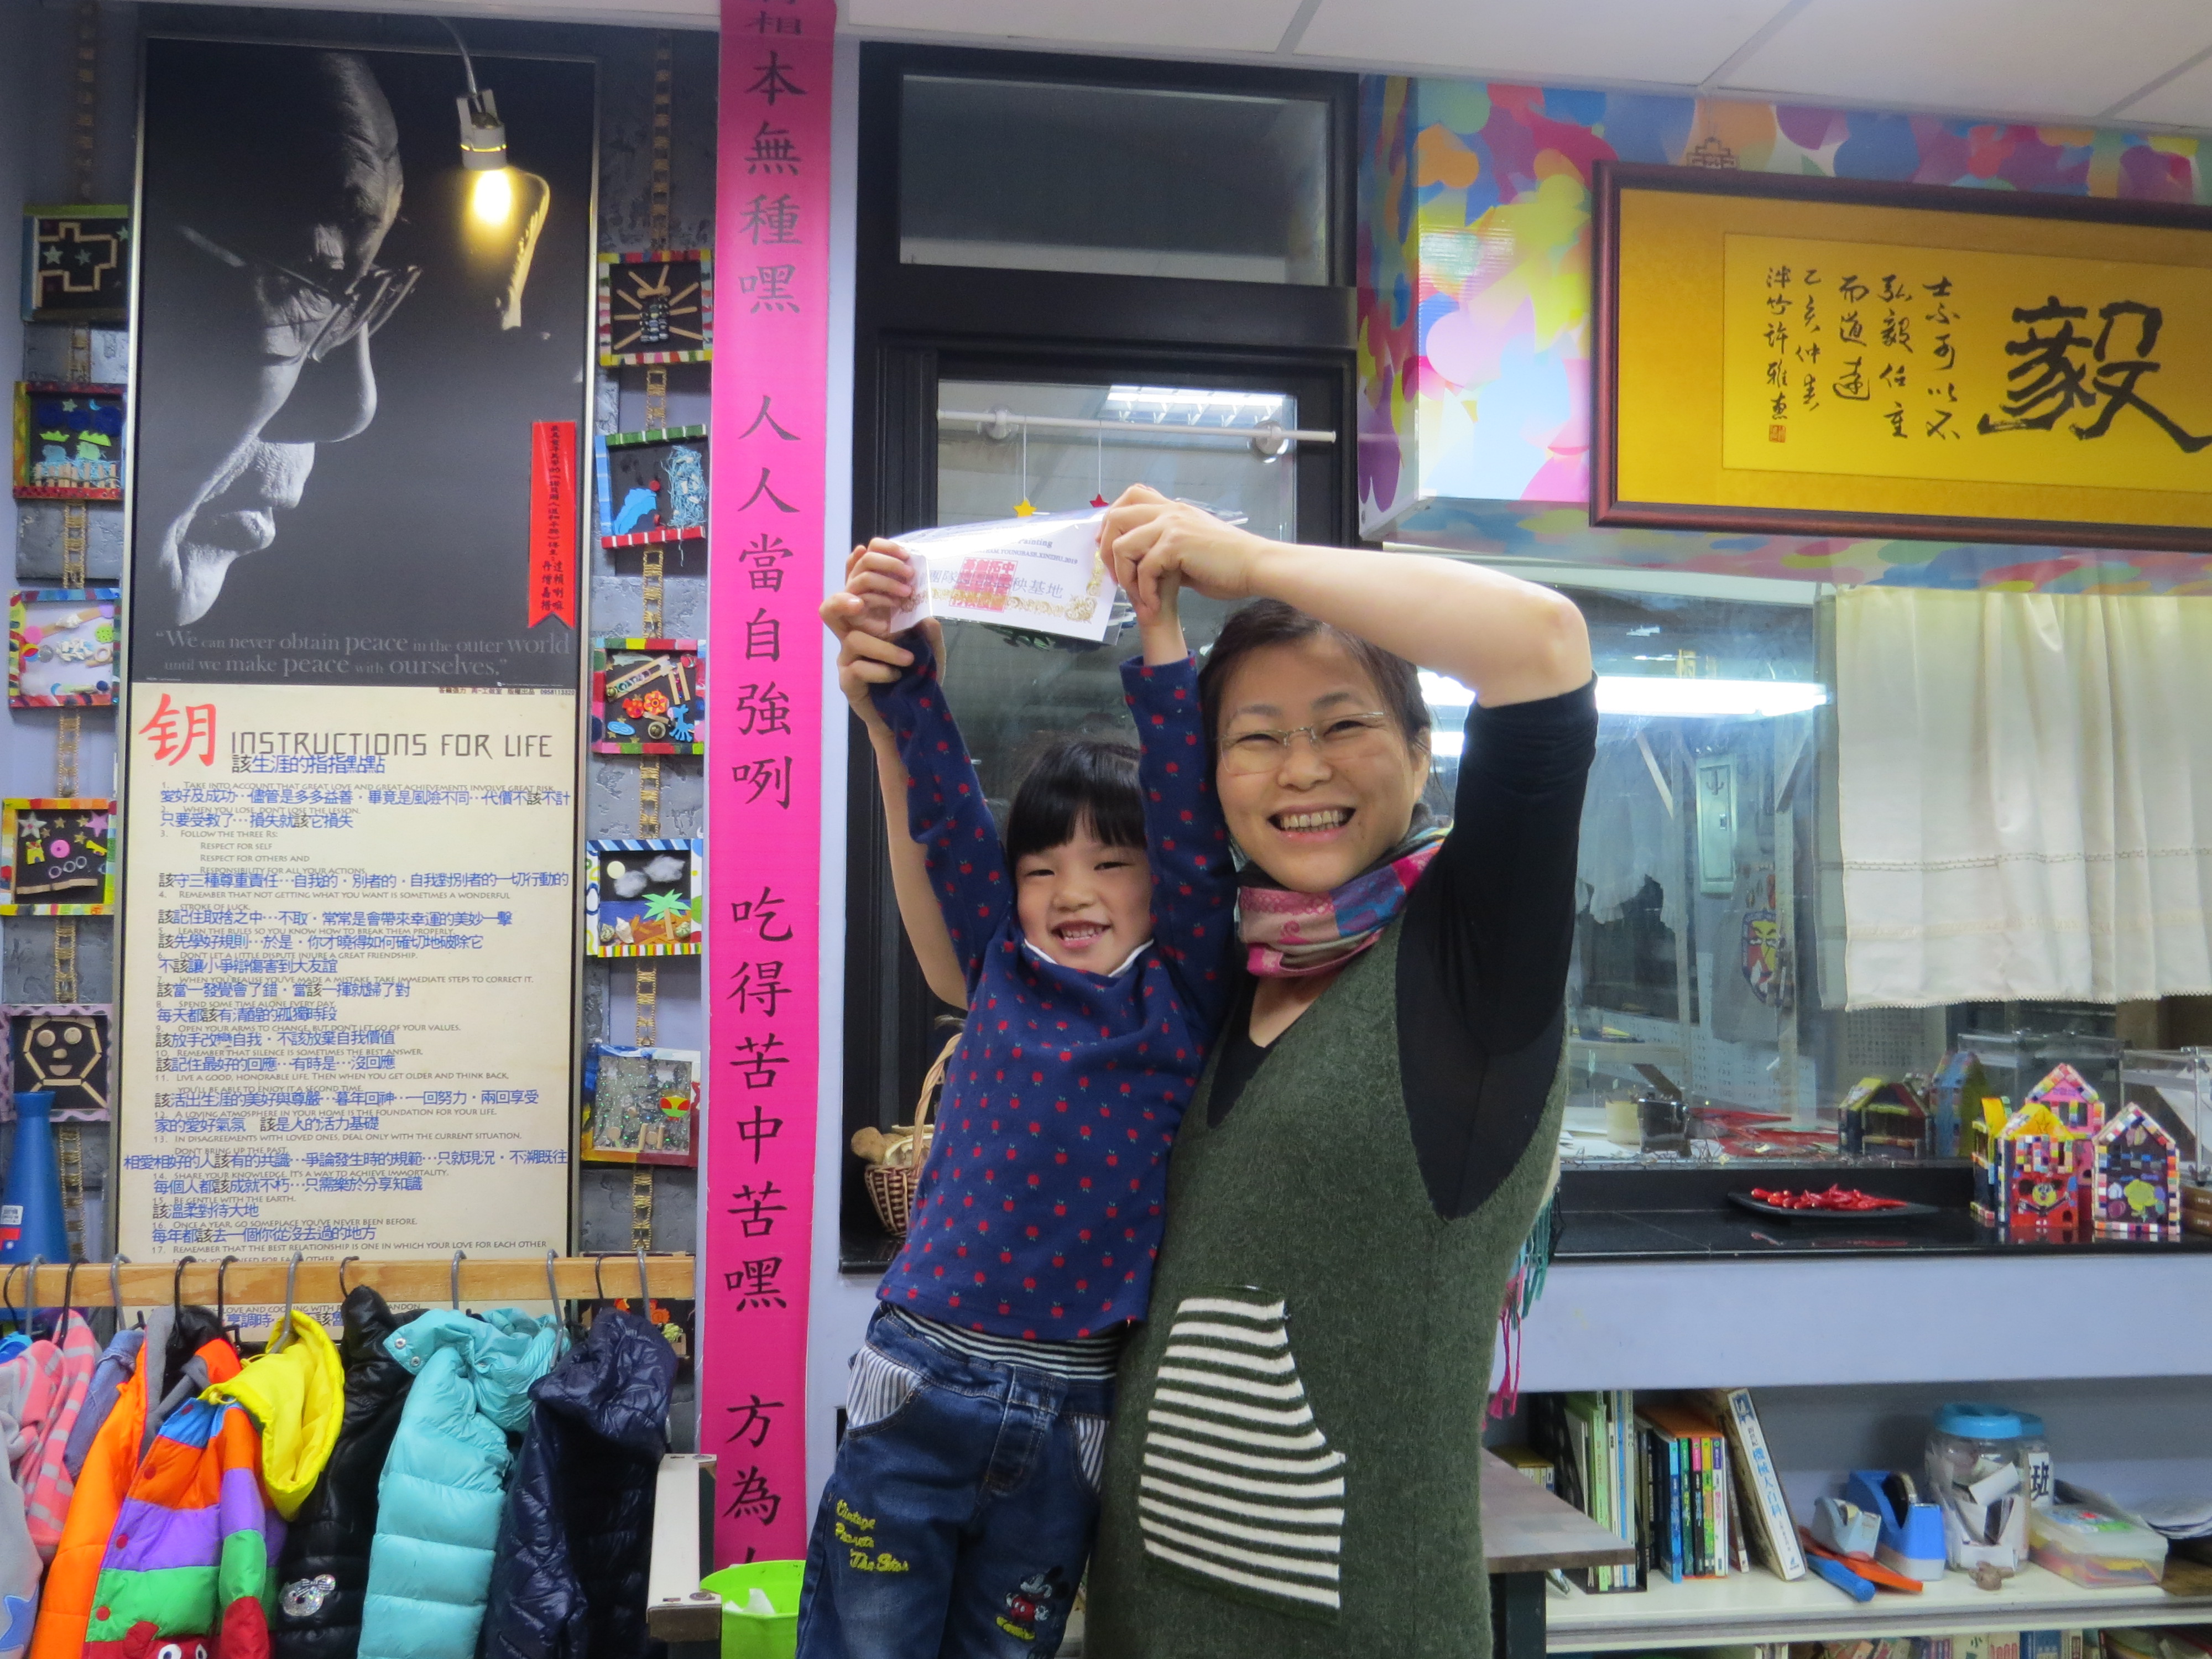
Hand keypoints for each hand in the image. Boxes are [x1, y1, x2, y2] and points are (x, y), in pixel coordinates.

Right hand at [821, 541, 932, 723]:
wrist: (908, 717)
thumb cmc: (917, 679)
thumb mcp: (931, 652)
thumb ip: (929, 632)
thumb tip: (925, 615)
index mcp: (869, 622)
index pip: (854, 586)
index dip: (857, 565)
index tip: (873, 552)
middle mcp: (853, 635)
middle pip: (834, 604)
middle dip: (867, 591)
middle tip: (902, 595)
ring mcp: (847, 659)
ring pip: (853, 639)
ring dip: (885, 647)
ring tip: (910, 659)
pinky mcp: (848, 683)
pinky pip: (856, 669)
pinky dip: (880, 670)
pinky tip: (896, 675)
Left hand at [1098, 484, 1268, 621]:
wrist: (1255, 565)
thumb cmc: (1229, 565)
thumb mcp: (1191, 551)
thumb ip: (1167, 553)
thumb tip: (1145, 567)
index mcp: (1173, 509)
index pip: (1131, 496)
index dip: (1111, 519)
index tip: (1107, 546)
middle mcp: (1169, 511)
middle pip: (1116, 516)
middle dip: (1105, 550)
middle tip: (1114, 578)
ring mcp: (1171, 524)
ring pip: (1122, 545)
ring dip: (1124, 576)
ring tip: (1139, 598)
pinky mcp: (1175, 543)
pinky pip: (1144, 568)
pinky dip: (1145, 591)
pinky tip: (1155, 604)